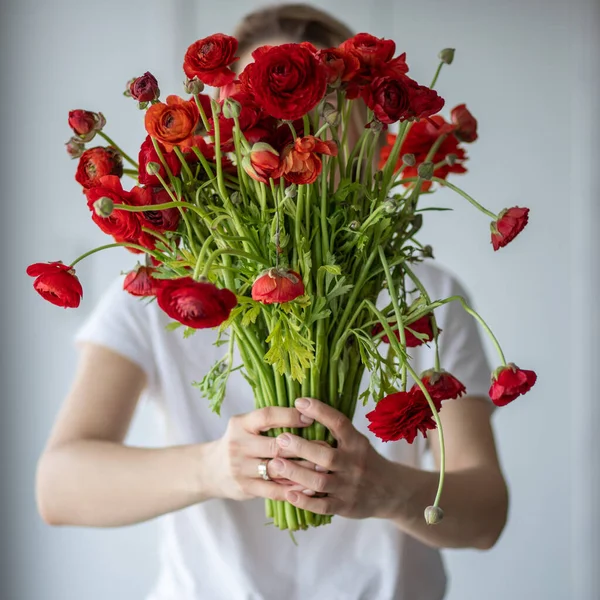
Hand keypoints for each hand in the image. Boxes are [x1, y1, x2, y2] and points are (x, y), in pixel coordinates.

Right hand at [208, 406, 321, 501]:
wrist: (210, 470)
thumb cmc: (239, 443)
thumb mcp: (246, 426)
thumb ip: (269, 421)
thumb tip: (307, 412)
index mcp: (240, 424)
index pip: (267, 416)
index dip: (290, 416)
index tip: (311, 417)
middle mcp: (238, 445)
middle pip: (276, 445)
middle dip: (303, 447)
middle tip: (326, 447)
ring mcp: (240, 468)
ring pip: (278, 469)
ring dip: (303, 469)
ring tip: (323, 468)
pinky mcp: (245, 488)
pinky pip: (274, 489)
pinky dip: (294, 489)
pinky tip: (310, 487)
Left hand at [268, 398, 397, 518]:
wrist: (392, 492)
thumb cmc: (366, 461)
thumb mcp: (358, 442)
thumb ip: (337, 431)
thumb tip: (305, 409)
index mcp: (357, 443)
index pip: (339, 423)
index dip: (320, 411)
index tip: (299, 402)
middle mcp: (354, 464)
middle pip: (326, 456)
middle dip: (301, 447)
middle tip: (280, 439)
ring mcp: (349, 487)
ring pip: (320, 481)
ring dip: (296, 473)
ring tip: (275, 464)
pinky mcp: (345, 507)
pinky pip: (322, 506)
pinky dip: (304, 501)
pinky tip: (288, 493)